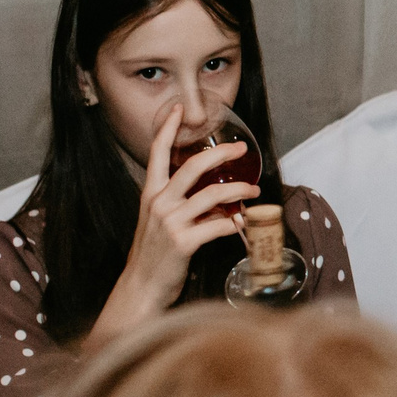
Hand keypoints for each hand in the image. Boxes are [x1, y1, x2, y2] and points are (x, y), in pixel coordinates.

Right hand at [106, 105, 257, 333]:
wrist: (141, 287)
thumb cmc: (156, 254)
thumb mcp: (162, 223)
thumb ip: (185, 205)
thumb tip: (220, 198)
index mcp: (151, 195)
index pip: (156, 154)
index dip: (167, 130)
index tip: (178, 109)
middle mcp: (158, 203)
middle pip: (192, 167)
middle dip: (220, 154)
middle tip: (241, 150)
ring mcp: (169, 222)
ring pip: (212, 194)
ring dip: (239, 190)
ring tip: (255, 190)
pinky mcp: (183, 242)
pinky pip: (218, 225)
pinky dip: (235, 222)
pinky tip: (243, 223)